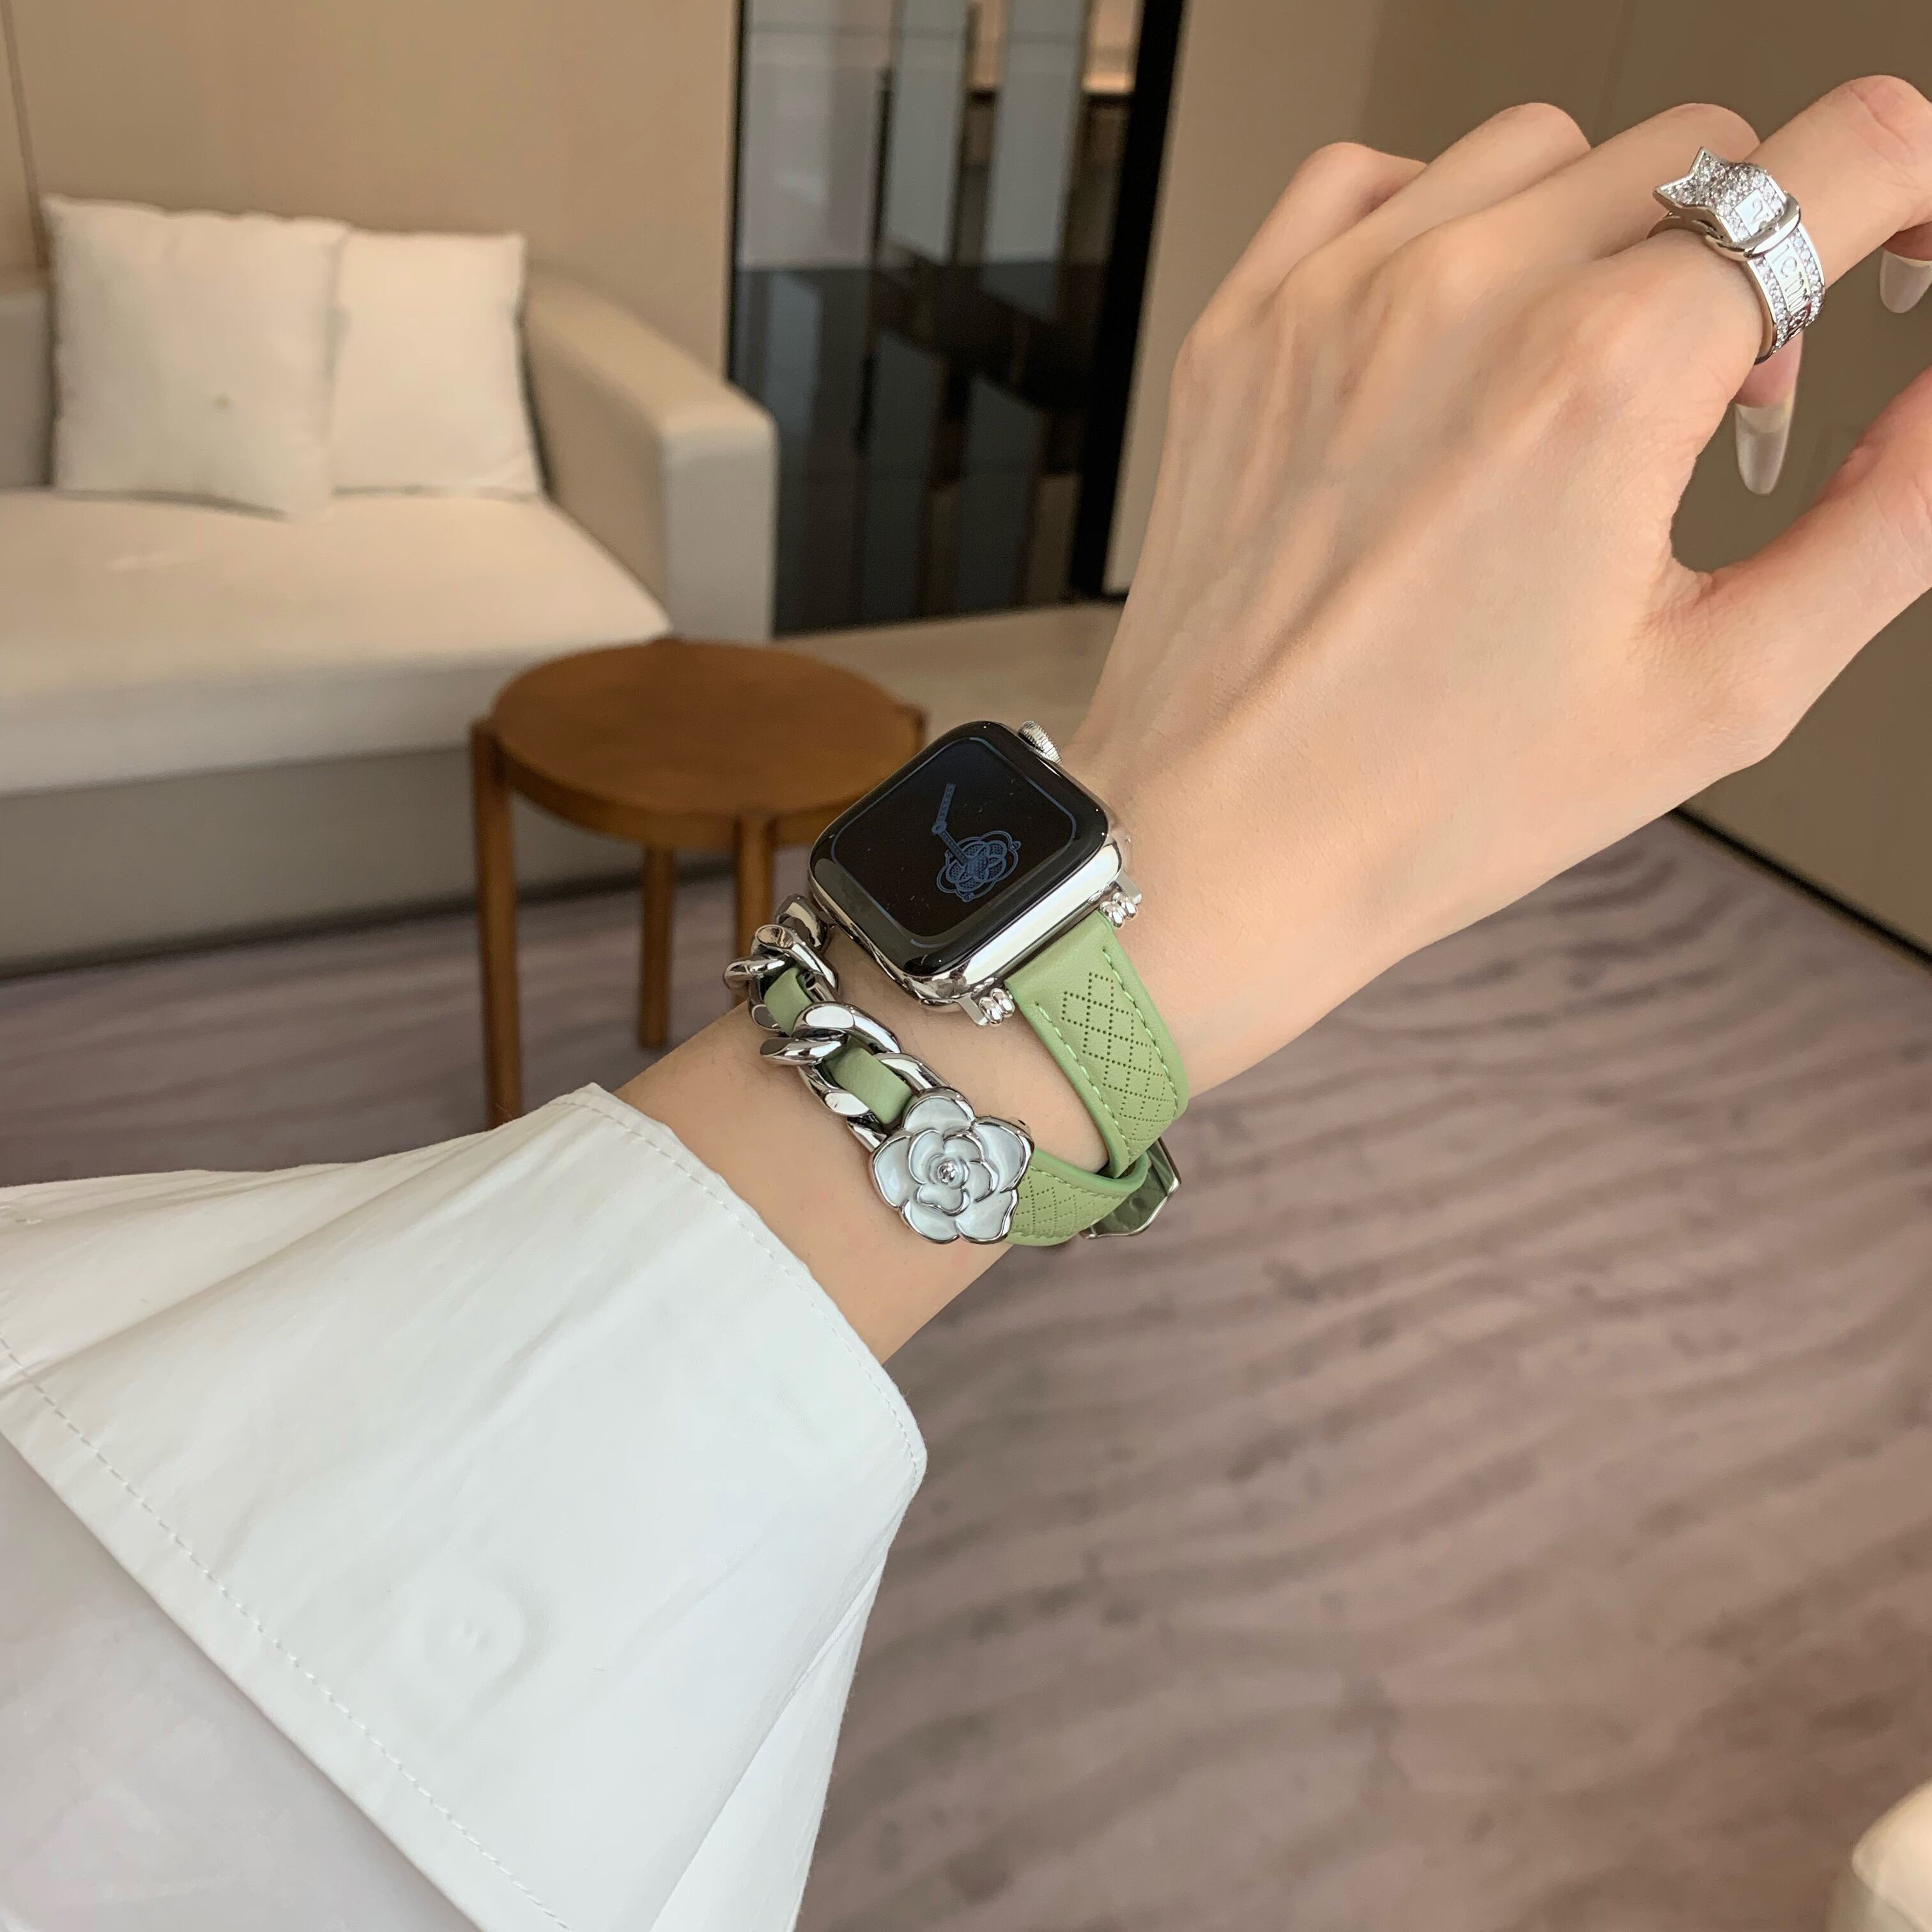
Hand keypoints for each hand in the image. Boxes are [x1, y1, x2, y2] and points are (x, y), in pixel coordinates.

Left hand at [1073, 81, 1931, 1094]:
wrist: (1217, 847)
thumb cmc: (1431, 801)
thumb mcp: (1718, 692)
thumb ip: (1885, 523)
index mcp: (1604, 378)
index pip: (1841, 159)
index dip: (1912, 201)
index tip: (1899, 263)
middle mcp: (1464, 298)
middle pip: (1703, 148)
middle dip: (1757, 251)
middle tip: (1720, 403)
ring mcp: (1335, 299)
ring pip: (1544, 148)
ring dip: (1606, 231)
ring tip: (1582, 382)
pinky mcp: (1244, 327)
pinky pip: (1376, 178)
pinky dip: (1447, 223)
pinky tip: (1456, 337)